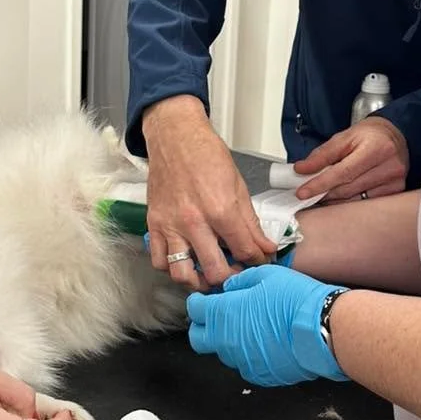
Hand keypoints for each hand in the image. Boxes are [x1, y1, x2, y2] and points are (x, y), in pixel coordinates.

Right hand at [142, 96, 275, 288]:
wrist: (174, 137)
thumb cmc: (207, 156)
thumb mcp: (238, 186)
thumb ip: (251, 223)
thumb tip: (266, 248)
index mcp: (221, 210)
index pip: (246, 252)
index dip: (259, 262)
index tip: (260, 262)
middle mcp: (194, 223)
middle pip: (216, 272)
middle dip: (232, 279)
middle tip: (237, 273)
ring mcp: (171, 226)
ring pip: (182, 275)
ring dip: (199, 282)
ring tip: (210, 276)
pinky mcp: (154, 225)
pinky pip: (159, 261)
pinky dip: (172, 268)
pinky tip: (185, 261)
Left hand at [186, 264, 348, 385]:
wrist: (322, 330)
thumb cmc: (295, 299)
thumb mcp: (266, 275)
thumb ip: (240, 282)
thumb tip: (230, 288)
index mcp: (222, 314)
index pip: (194, 310)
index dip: (199, 302)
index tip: (207, 299)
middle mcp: (225, 341)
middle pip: (198, 338)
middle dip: (204, 327)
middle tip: (219, 317)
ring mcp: (241, 361)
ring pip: (224, 352)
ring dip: (229, 340)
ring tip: (252, 328)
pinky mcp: (259, 376)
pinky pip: (246, 364)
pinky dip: (250, 354)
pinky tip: (268, 343)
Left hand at [291, 117, 407, 202]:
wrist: (395, 135)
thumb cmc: (369, 135)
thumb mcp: (344, 137)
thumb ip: (322, 154)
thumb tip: (301, 169)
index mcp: (376, 148)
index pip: (343, 172)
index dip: (320, 184)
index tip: (302, 192)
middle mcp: (390, 166)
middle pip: (349, 188)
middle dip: (324, 193)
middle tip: (307, 194)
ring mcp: (395, 181)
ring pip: (357, 199)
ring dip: (335, 200)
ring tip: (321, 195)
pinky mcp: (396, 190)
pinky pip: (367, 203)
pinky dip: (349, 202)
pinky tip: (339, 198)